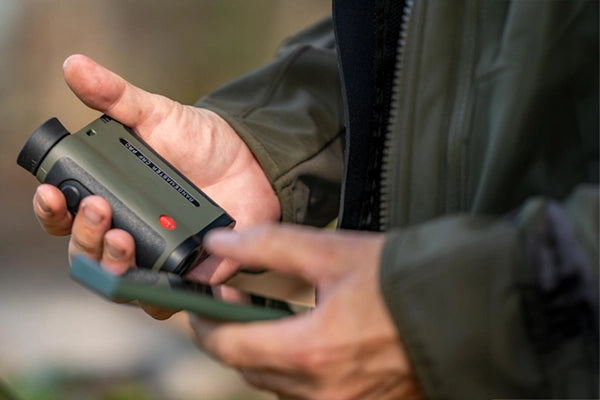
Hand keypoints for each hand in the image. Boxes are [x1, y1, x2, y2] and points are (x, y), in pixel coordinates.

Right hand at [33, 55, 279, 285]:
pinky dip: (167, 294)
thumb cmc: (200, 141)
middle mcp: (128, 234)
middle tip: (100, 209)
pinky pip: (172, 298)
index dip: (52, 212)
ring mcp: (160, 258)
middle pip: (88, 256)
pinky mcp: (193, 274)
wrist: (253, 159)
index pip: (65, 218)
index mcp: (111, 200)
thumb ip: (117, 98)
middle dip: (85, 238)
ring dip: (113, 268)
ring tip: (123, 237)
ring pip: (122, 284)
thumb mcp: (157, 116)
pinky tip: (173, 272)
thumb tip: (74, 65)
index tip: (52, 193)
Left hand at [190, 224, 422, 399]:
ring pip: (278, 386)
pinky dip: (296, 370)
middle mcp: (322, 392)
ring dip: (264, 354)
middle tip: (235, 304)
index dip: (205, 324)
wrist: (468, 312)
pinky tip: (308, 341)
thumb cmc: (404, 281)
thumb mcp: (332, 253)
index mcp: (310, 351)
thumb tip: (221, 242)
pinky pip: (309, 396)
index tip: (201, 305)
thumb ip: (269, 246)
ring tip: (270, 319)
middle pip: (250, 370)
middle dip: (232, 338)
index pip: (228, 348)